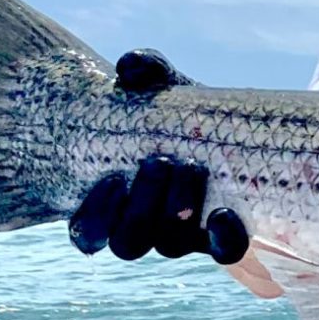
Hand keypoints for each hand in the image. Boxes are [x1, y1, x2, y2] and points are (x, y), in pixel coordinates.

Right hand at [67, 50, 250, 270]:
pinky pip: (223, 252)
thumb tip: (131, 66)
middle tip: (160, 162)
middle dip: (143, 207)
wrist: (231, 126)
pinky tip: (226, 215)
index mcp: (111, 203)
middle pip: (129, 243)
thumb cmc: (176, 110)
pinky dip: (224, 239)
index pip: (87, 233)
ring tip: (192, 169)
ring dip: (178, 214)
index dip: (96, 215)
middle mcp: (143, 227)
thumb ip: (145, 70)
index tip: (113, 179)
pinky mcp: (223, 235)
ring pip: (171, 246)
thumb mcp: (161, 86)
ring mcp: (183, 235)